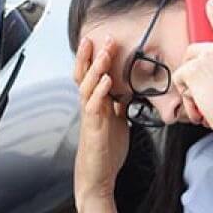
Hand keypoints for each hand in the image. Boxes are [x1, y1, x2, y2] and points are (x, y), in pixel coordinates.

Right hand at [73, 35, 129, 207]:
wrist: (98, 175)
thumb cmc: (106, 149)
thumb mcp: (116, 121)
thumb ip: (119, 104)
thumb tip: (128, 90)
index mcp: (94, 103)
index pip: (90, 74)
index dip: (92, 57)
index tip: (99, 40)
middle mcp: (89, 106)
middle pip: (84, 74)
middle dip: (91, 55)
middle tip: (101, 37)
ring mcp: (90, 116)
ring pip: (87, 86)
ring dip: (96, 68)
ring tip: (104, 52)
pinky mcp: (93, 127)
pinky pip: (93, 105)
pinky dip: (100, 91)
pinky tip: (106, 81)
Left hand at [172, 0, 212, 141]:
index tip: (209, 2)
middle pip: (194, 51)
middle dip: (193, 71)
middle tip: (203, 91)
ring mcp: (206, 56)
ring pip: (185, 67)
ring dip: (190, 86)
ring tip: (204, 101)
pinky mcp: (192, 69)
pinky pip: (179, 81)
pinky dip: (186, 96)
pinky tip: (199, 104)